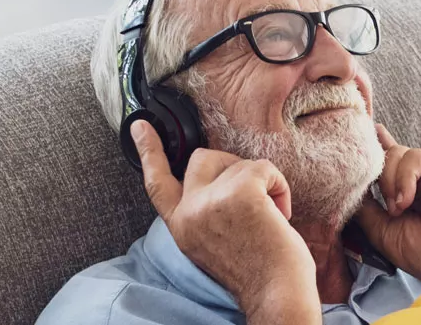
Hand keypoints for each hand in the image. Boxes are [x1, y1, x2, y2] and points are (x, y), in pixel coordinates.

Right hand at [131, 120, 318, 323]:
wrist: (275, 294)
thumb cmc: (257, 271)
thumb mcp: (212, 241)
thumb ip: (204, 211)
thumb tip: (218, 179)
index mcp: (181, 226)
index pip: (157, 183)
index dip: (148, 151)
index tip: (139, 125)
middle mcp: (189, 213)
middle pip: (201, 160)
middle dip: (230, 166)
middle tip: (253, 195)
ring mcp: (211, 201)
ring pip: (237, 162)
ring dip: (262, 182)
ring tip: (270, 216)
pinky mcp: (240, 193)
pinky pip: (263, 167)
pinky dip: (279, 185)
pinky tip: (280, 212)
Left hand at [354, 124, 420, 316]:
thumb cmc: (418, 250)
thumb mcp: (379, 228)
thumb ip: (366, 204)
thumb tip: (352, 185)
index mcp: (410, 192)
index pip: (391, 163)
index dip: (381, 145)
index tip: (371, 129)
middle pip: (388, 157)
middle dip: (380, 179)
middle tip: (391, 208)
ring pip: (396, 155)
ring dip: (391, 184)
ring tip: (400, 209)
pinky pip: (413, 157)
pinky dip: (405, 179)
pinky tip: (408, 200)